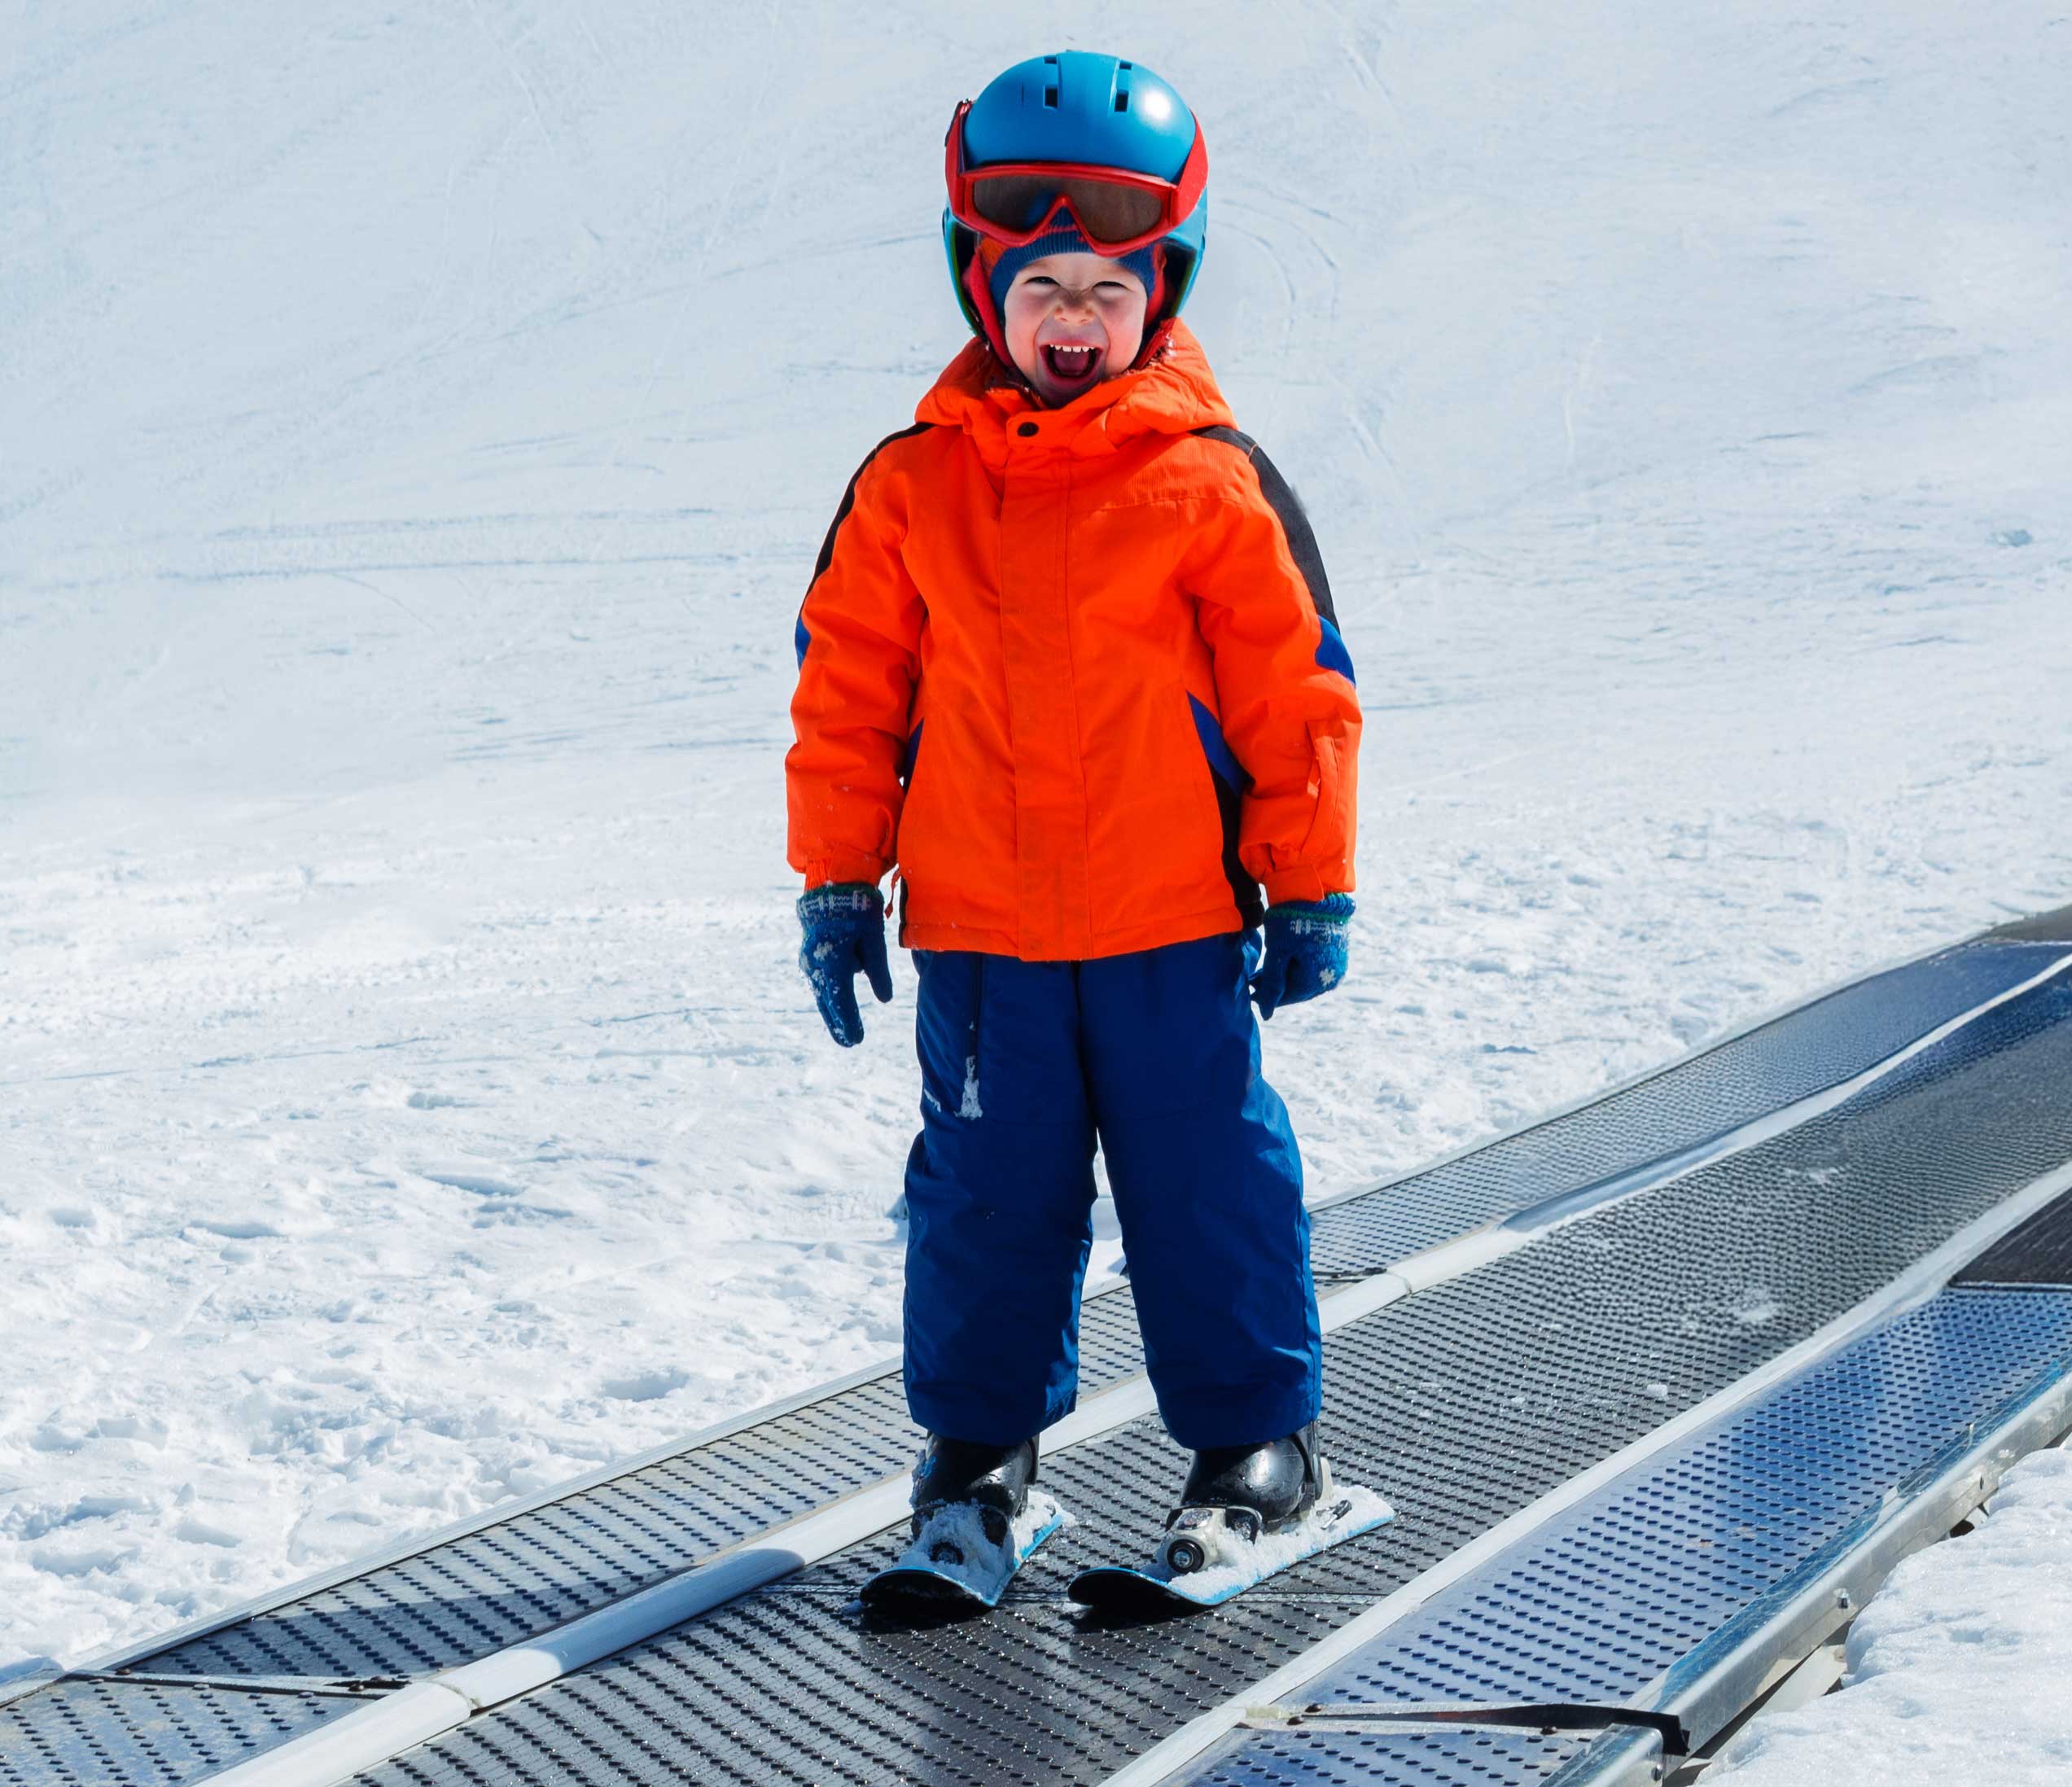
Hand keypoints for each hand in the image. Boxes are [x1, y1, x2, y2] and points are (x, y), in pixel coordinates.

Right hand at [797, 882, 893, 1045]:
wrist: (830, 884)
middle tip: (849, 1043)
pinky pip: (820, 980)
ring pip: (822, 992)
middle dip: (839, 1023)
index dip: (849, 1023)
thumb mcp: (874, 938)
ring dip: (832, 1010)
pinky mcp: (810, 953)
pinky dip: (829, 993)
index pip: (842, 1002)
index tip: (857, 1041)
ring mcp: (810, 959)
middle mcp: (817, 966)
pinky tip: (835, 1002)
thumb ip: (878, 970)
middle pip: (828, 1002)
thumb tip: (884, 999)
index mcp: (833, 964)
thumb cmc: (856, 909)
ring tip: (843, 1028)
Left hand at [1250, 894, 1353, 1019]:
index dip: (1266, 995)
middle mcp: (1330, 978)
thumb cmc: (1292, 921)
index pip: (1287, 998)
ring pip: (1305, 979)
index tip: (1249, 990)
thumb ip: (1272, 984)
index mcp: (1316, 981)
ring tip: (1266, 969)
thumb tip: (1266, 1014)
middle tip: (1254, 979)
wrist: (1316, 891)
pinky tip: (1284, 957)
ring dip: (1285, 975)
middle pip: (1297, 990)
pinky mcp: (1337, 953)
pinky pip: (1314, 967)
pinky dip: (1298, 965)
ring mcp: (1336, 966)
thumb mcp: (1277, 953)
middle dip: (1275, 985)